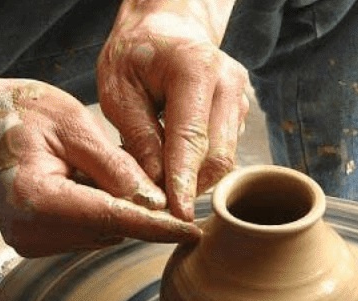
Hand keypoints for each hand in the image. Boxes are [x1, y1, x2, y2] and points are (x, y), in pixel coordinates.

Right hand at [0, 69, 199, 256]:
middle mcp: (32, 232)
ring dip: (117, 207)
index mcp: (37, 200)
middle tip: (139, 168)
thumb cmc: (18, 112)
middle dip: (139, 208)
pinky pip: (88, 231)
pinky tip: (83, 181)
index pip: (115, 219)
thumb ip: (115, 167)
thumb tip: (156, 203)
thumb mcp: (72, 125)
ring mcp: (31, 243)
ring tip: (92, 166)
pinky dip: (99, 210)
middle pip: (112, 228)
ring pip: (103, 232)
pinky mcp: (35, 244)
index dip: (160, 227)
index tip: (194, 233)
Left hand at [97, 0, 248, 220]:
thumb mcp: (117, 91)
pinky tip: (173, 163)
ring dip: (194, 180)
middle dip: (190, 187)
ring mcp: (239, 99)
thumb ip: (138, 137)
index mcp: (195, 69)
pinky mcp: (240, 114)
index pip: (192, 138)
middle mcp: (228, 83)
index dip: (183, 181)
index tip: (177, 214)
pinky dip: (198, 168)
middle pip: (217, 156)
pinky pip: (223, 153)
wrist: (165, 29)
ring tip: (158, 177)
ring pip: (224, 160)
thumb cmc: (134, 56)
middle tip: (156, 203)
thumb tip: (155, 186)